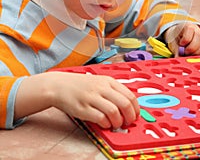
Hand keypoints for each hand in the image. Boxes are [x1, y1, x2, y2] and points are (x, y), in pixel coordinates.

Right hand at [15, 72, 139, 129]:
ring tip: (115, 124)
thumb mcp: (99, 82)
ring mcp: (92, 97)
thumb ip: (113, 91)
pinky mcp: (83, 108)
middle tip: (128, 122)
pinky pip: (100, 118)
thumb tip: (129, 105)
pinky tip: (104, 123)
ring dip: (118, 122)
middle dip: (130, 117)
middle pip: (125, 104)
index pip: (130, 95)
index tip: (135, 115)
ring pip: (114, 112)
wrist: (59, 85)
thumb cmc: (81, 86)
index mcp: (108, 81)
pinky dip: (106, 124)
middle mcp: (101, 88)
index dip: (135, 109)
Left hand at [164, 23, 199, 56]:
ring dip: (194, 53)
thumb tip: (177, 59)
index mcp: (188, 26)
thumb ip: (176, 50)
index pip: (189, 34)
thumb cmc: (177, 37)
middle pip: (197, 41)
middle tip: (184, 52)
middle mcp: (198, 31)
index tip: (180, 44)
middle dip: (190, 49)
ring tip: (187, 53)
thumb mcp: (174, 41)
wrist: (180, 34)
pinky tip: (191, 54)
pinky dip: (197, 55)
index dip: (184, 41)